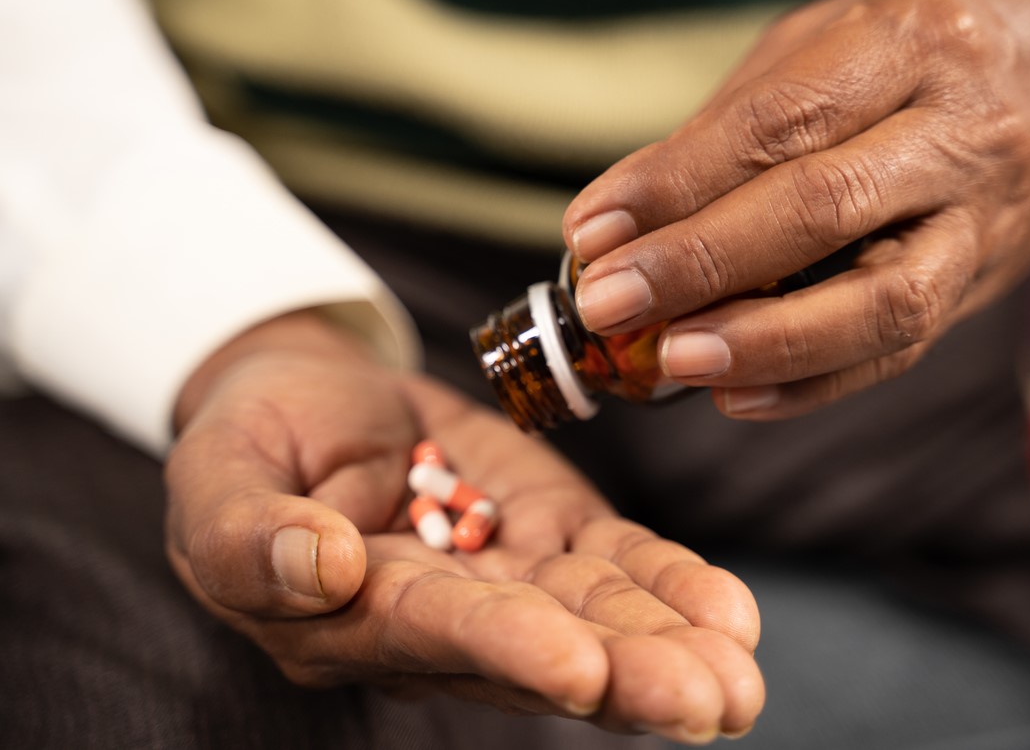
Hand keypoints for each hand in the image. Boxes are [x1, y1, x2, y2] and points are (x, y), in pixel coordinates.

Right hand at [165, 310, 763, 742]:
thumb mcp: (218, 480)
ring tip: (741, 671)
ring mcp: (507, 574)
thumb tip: (319, 567)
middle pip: (543, 650)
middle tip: (711, 701)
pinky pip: (616, 562)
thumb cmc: (251, 442)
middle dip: (628, 676)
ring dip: (672, 642)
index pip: (438, 636)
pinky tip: (729, 611)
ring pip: (597, 615)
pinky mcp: (550, 529)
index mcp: (357, 618)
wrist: (313, 398)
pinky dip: (672, 582)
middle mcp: (445, 616)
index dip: (507, 650)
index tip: (578, 669)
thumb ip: (248, 534)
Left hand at [562, 0, 1029, 418]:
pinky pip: (901, 351)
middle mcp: (959, 134)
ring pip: (880, 303)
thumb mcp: (829, 41)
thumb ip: (735, 123)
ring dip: (764, 343)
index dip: (676, 183)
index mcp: (909, 45)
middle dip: (702, 265)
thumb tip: (625, 217)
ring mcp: (981, 220)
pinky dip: (813, 384)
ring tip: (671, 360)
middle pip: (823, 211)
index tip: (594, 228)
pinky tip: (734, 396)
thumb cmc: (924, 46)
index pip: (777, 125)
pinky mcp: (980, 285)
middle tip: (607, 302)